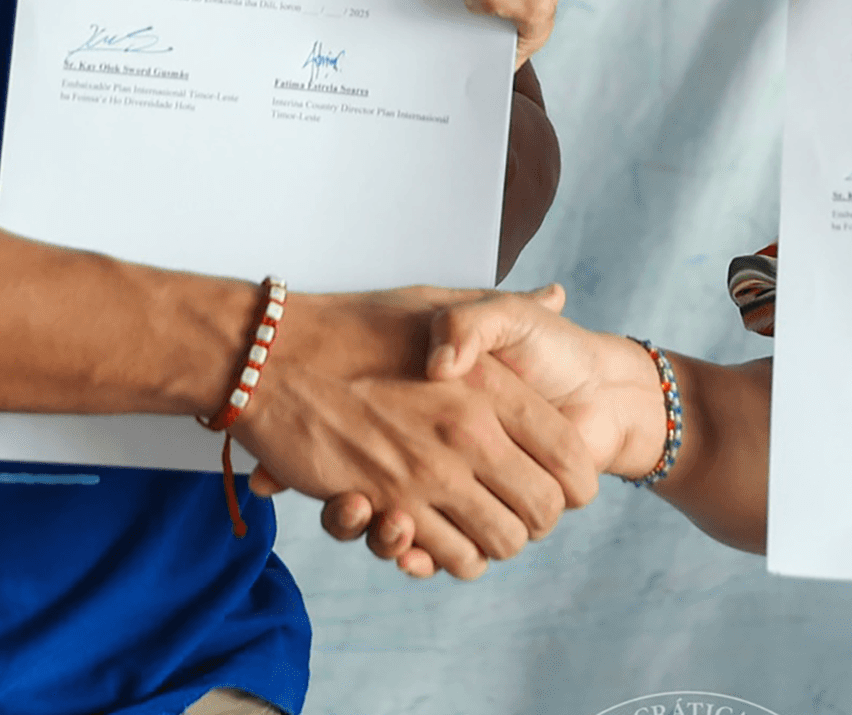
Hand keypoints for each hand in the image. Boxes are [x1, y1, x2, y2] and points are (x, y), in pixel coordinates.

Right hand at [233, 286, 600, 580]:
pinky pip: (444, 557)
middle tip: (517, 508)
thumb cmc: (358, 326)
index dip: (575, 480)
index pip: (568, 456)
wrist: (276, 357)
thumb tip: (557, 294)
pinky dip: (447, 556)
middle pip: (542, 512)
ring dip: (493, 542)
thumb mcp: (440, 302)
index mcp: (490, 386)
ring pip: (498, 544)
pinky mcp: (386, 506)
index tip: (560, 480)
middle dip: (538, 519)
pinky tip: (438, 533)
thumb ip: (502, 310)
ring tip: (477, 523)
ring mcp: (427, 475)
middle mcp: (467, 434)